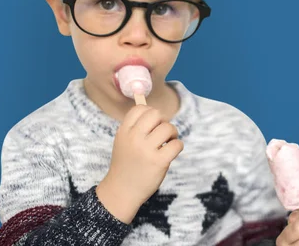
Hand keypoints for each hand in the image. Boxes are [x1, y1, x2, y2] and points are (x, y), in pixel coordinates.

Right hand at [96, 105, 183, 222]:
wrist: (122, 191)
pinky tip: (170, 153)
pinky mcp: (159, 162)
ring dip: (172, 134)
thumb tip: (151, 107)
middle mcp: (134, 138)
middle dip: (163, 121)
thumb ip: (135, 126)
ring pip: (168, 128)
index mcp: (124, 131)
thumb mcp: (123, 142)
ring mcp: (146, 150)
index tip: (152, 125)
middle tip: (162, 134)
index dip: (150, 114)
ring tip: (167, 143)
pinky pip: (177, 144)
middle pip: (156, 114)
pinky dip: (177, 147)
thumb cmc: (126, 164)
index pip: (140, 108)